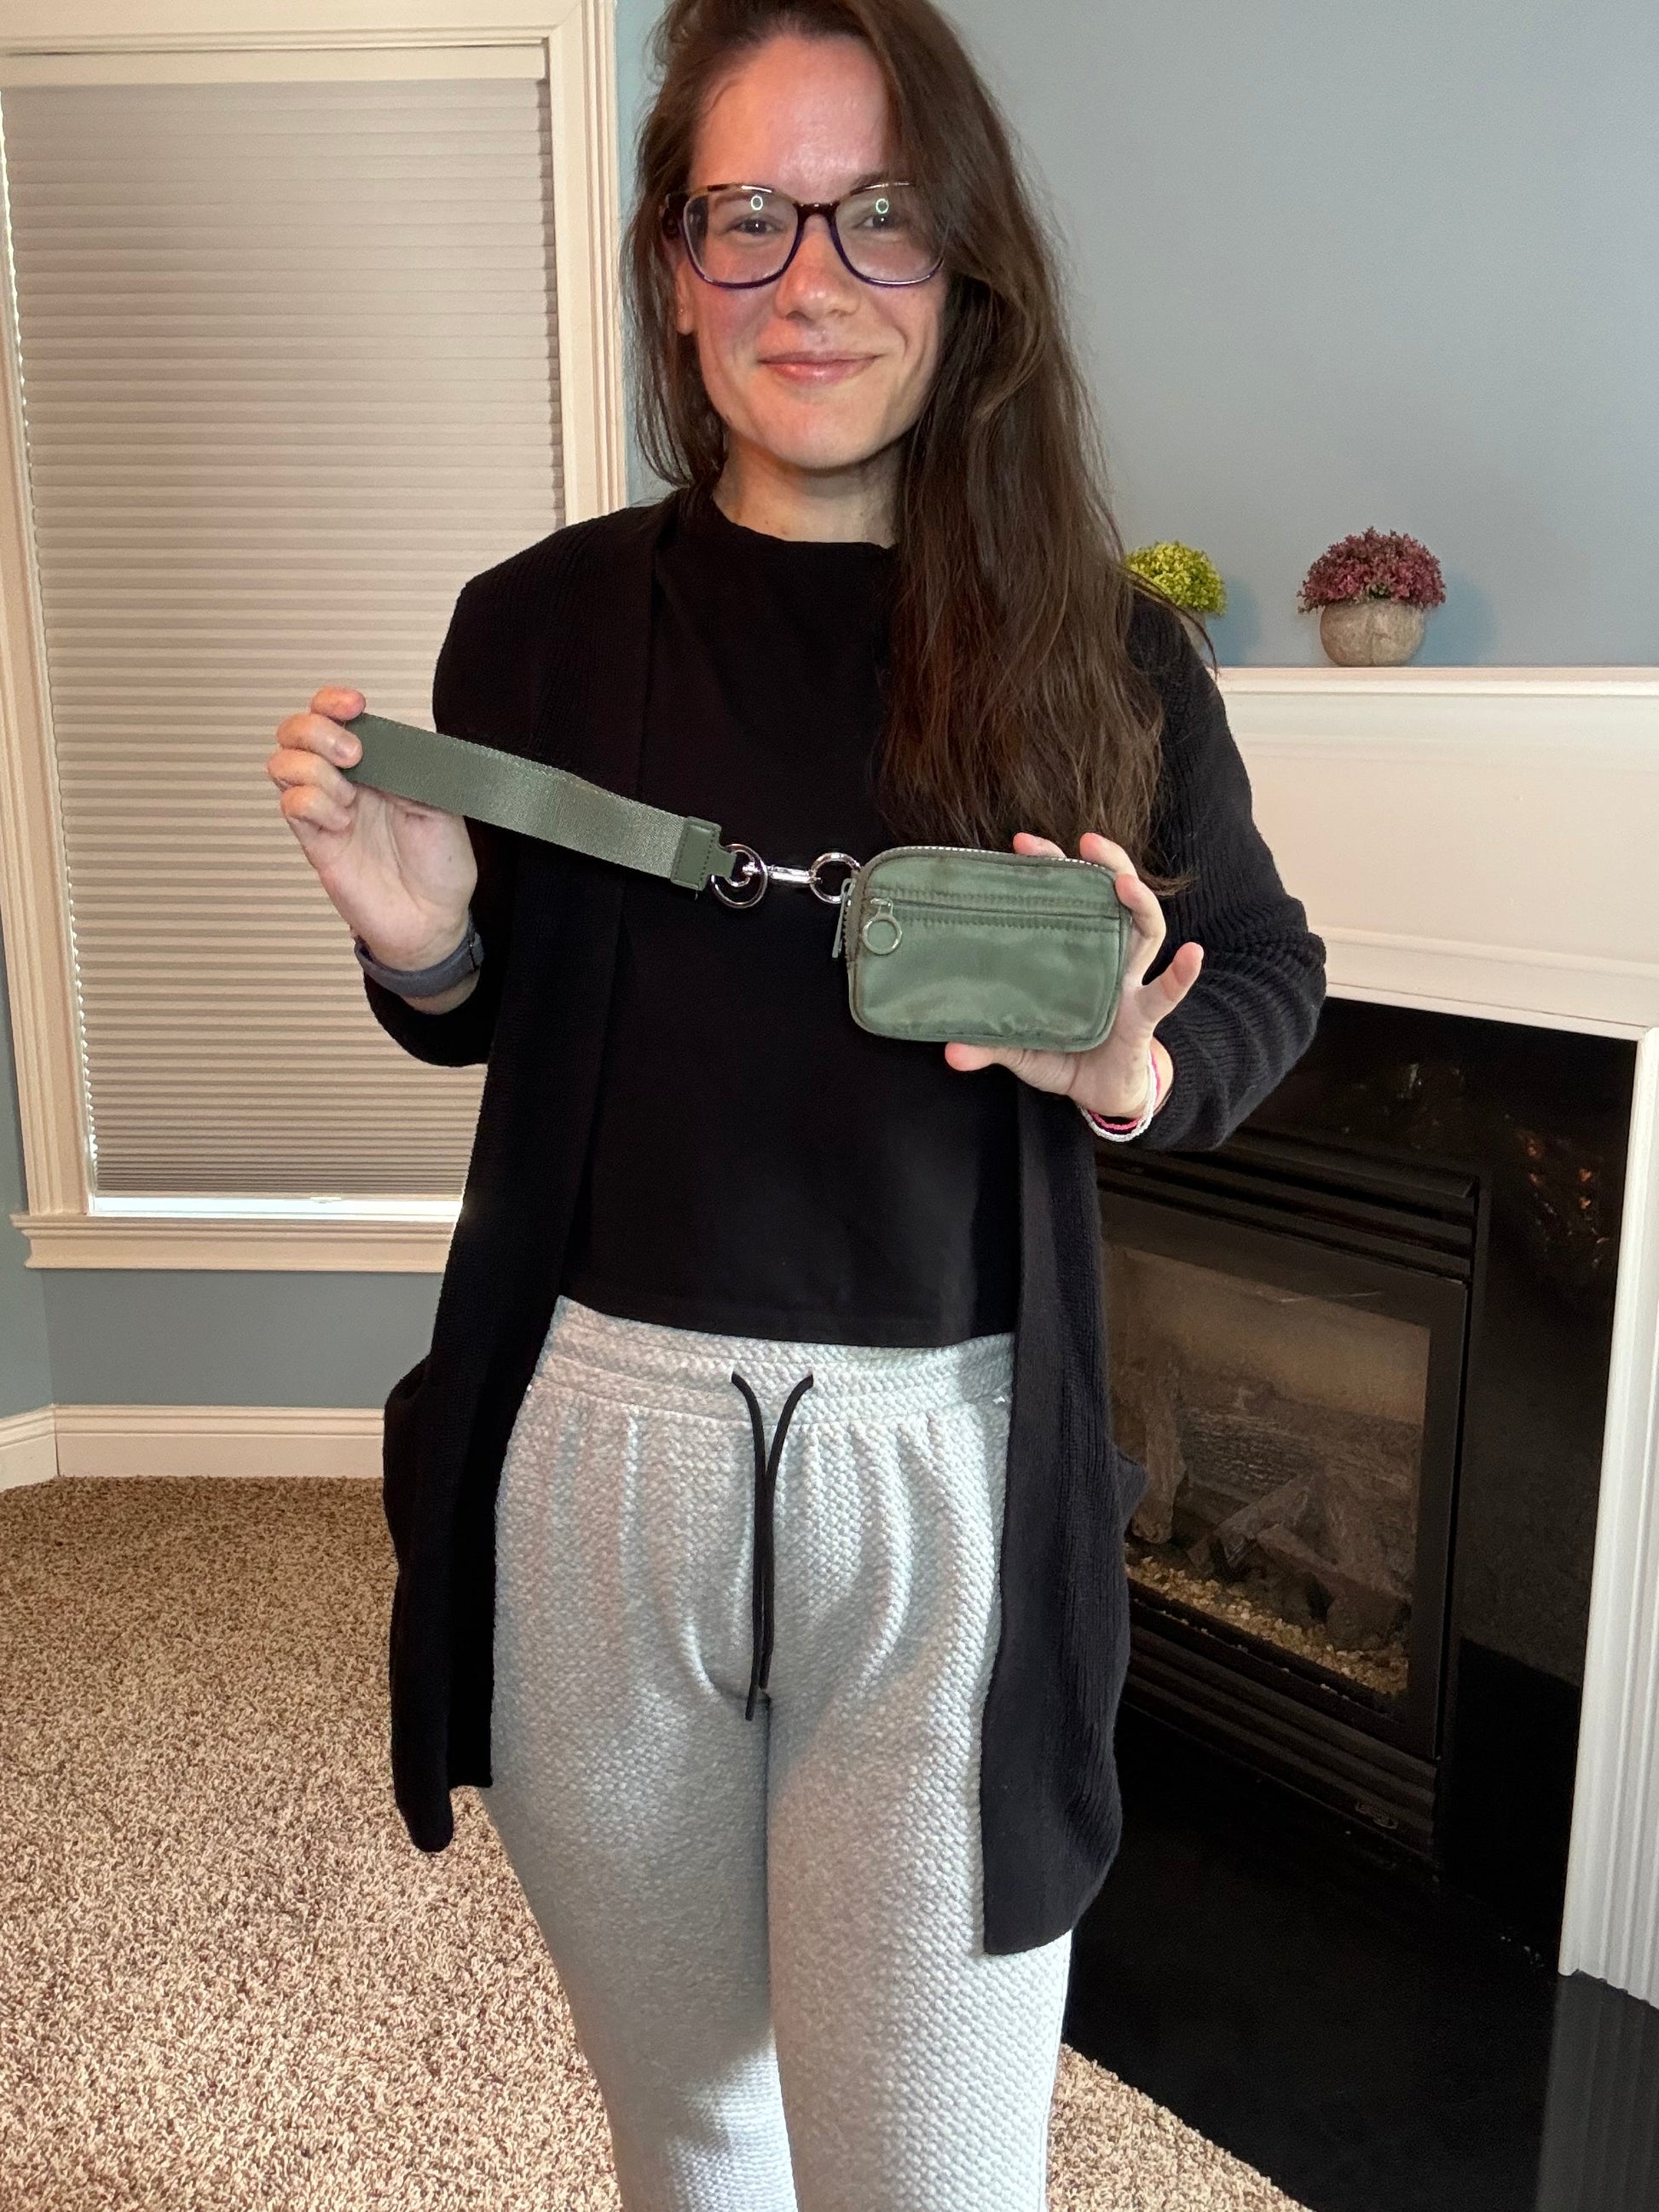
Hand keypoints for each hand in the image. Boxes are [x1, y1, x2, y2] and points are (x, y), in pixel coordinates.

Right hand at [266, 685, 477, 969]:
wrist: (434, 920)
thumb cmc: (442, 867)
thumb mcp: (443, 808)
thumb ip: (409, 772)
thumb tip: (380, 748)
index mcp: (379, 765)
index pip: (336, 716)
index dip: (334, 702)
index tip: (354, 705)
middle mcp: (348, 782)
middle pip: (297, 732)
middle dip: (316, 731)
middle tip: (351, 755)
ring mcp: (328, 810)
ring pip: (283, 764)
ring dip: (312, 769)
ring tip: (348, 795)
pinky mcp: (315, 841)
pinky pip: (291, 806)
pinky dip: (312, 804)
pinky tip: (341, 821)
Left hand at [943, 830, 1203, 1116]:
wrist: (1101, 1096)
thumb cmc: (1066, 1056)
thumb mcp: (1021, 1049)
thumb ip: (988, 1046)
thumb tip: (950, 1053)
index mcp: (1077, 956)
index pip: (1070, 899)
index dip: (1053, 868)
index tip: (1022, 844)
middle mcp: (1108, 960)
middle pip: (1115, 899)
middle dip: (1106, 864)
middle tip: (1084, 839)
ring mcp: (1130, 985)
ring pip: (1146, 930)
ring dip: (1139, 902)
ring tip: (1123, 882)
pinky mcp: (1144, 1018)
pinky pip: (1167, 992)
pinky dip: (1182, 974)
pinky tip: (1192, 954)